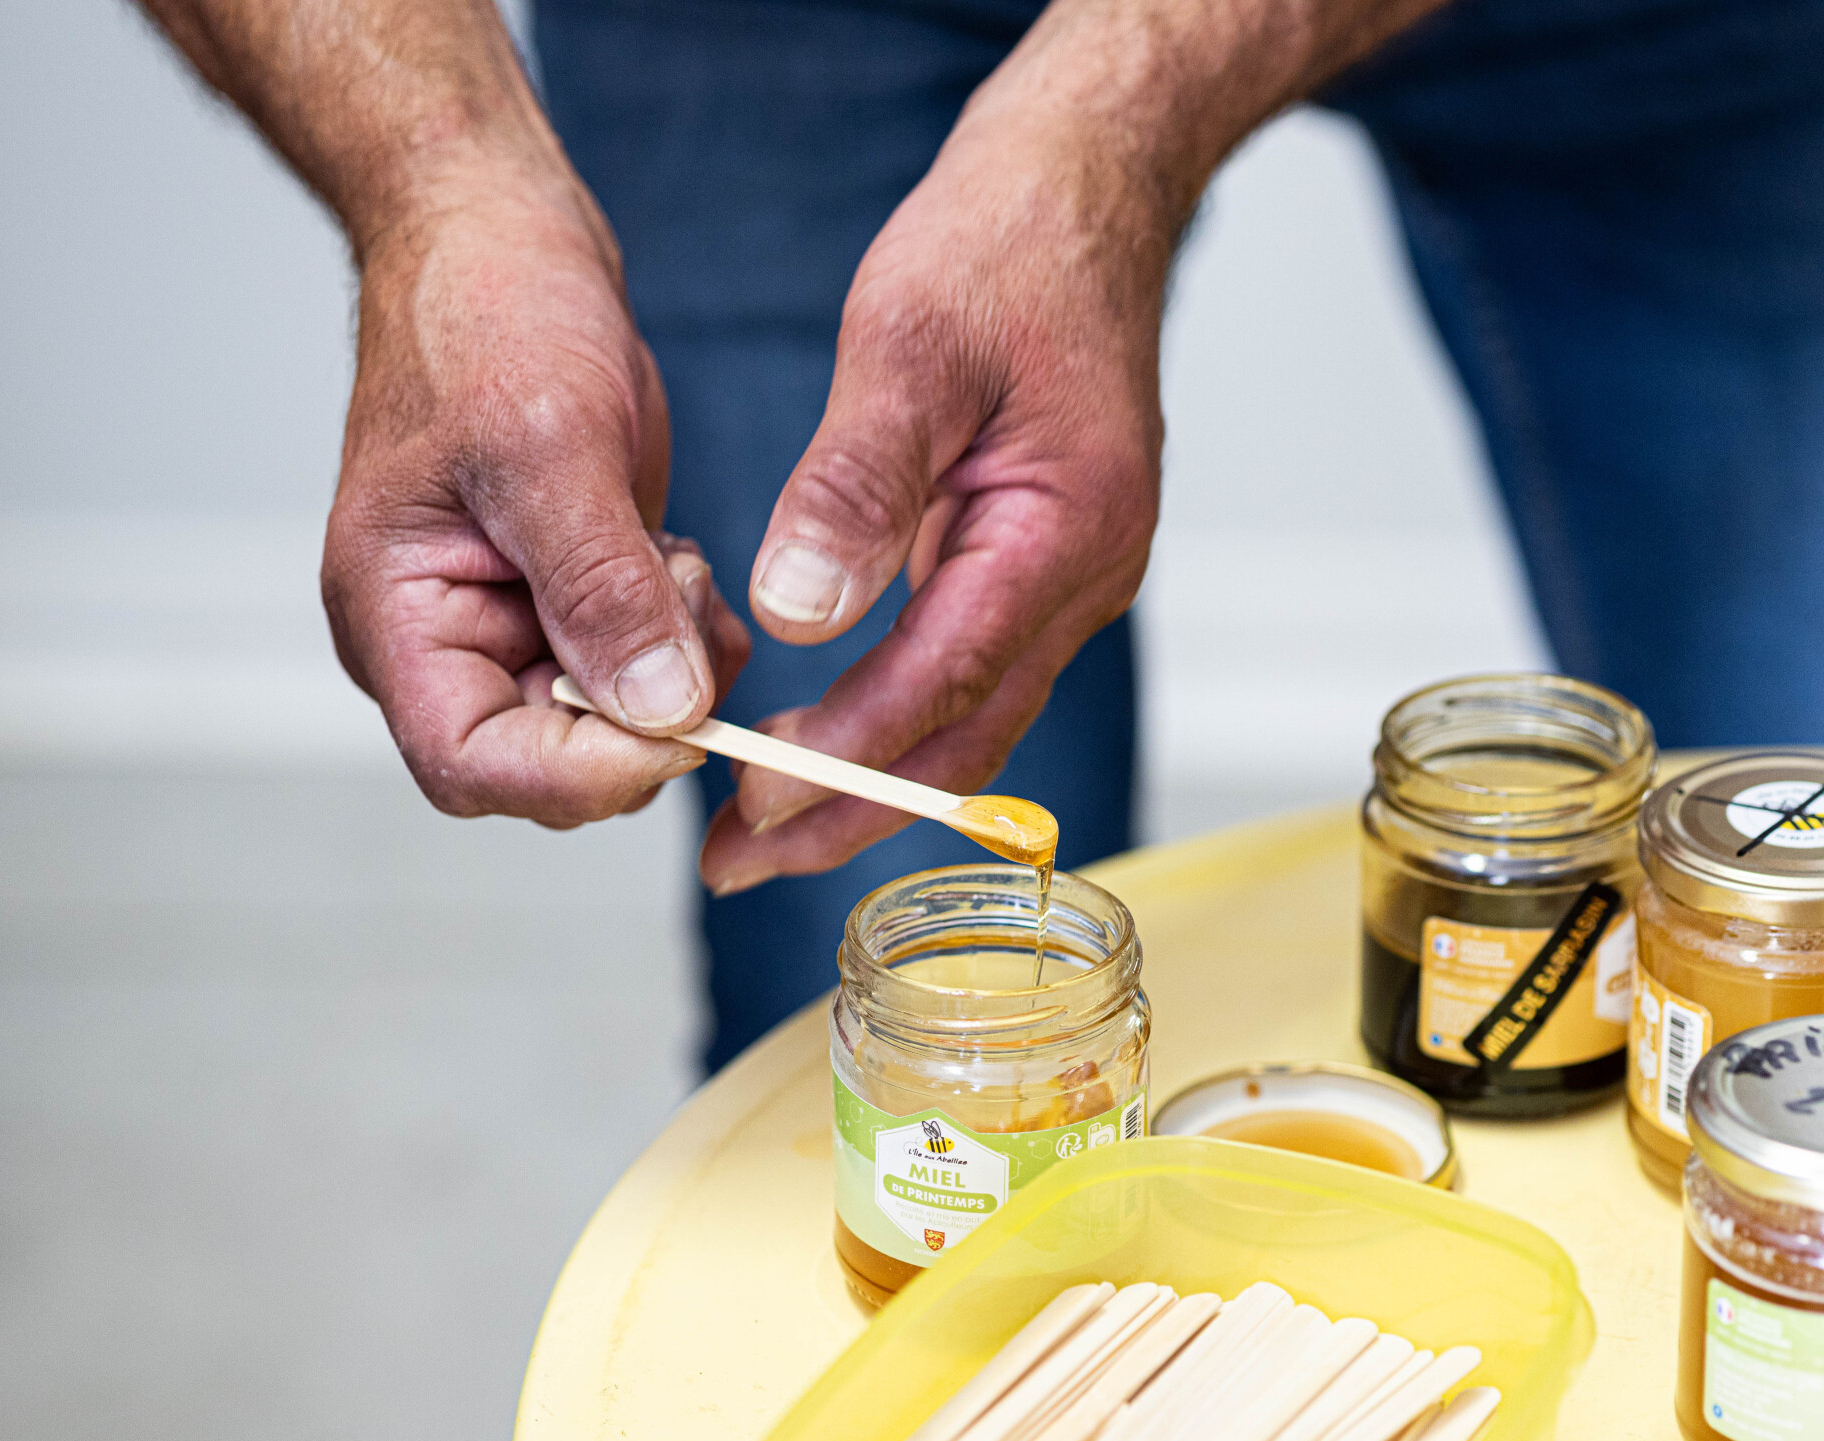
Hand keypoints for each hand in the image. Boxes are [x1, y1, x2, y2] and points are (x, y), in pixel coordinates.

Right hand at [324, 166, 748, 827]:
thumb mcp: (546, 443)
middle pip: (555, 763)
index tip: (674, 724)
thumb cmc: (484, 316)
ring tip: (676, 564)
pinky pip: (652, 674)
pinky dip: (692, 639)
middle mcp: (450, 643)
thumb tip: (659, 711)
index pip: (472, 765)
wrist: (503, 242)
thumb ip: (600, 587)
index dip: (580, 773)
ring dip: (677, 671)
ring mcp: (518, 628)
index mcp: (398, 621)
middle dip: (643, 712)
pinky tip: (682, 561)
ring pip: (619, 725)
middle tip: (683, 608)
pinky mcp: (580, 604)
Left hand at [698, 112, 1167, 891]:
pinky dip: (896, 718)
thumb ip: (855, 483)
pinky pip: (969, 668)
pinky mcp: (1039, 561)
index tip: (750, 809)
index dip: (846, 757)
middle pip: (969, 740)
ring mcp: (1069, 575)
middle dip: (852, 814)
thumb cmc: (1006, 249)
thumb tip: (800, 612)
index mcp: (1062, 531)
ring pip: (973, 718)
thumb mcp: (908, 341)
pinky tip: (825, 732)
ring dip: (870, 780)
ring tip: (761, 824)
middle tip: (735, 862)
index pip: (946, 682)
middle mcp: (1082, 576)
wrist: (1088, 195)